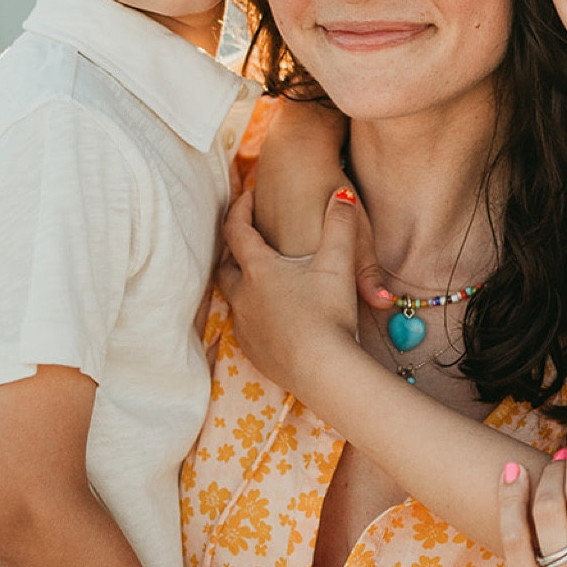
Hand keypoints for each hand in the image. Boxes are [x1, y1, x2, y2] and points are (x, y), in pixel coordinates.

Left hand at [219, 188, 363, 393]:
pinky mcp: (253, 351)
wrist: (324, 371)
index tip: (248, 195)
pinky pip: (245, 325)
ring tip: (264, 277)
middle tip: (251, 239)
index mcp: (258, 270)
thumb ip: (340, 224)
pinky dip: (254, 312)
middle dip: (234, 250)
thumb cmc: (329, 314)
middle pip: (226, 265)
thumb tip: (341, 195)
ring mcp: (245, 327)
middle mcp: (243, 297)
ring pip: (233, 297)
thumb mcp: (338, 264)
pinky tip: (273, 314)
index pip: (236, 230)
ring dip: (243, 283)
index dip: (239, 208)